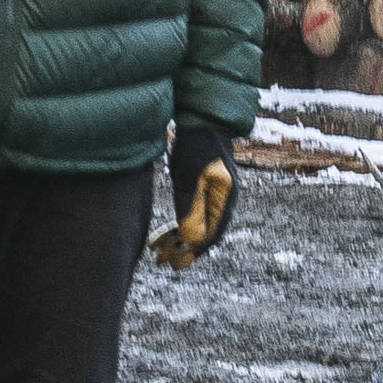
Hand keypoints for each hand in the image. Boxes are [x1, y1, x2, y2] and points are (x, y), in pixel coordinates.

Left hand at [155, 119, 242, 266]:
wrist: (200, 119)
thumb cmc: (195, 145)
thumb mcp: (190, 177)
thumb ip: (192, 208)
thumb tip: (192, 241)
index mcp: (225, 199)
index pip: (211, 235)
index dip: (192, 251)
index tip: (175, 263)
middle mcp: (223, 200)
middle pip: (204, 234)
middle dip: (183, 250)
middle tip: (163, 262)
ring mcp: (214, 194)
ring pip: (196, 226)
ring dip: (177, 240)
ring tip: (158, 253)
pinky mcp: (202, 188)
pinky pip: (192, 214)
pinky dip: (177, 226)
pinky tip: (162, 234)